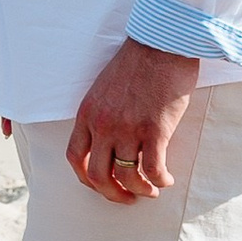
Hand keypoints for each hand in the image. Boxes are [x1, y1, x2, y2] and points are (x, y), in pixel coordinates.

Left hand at [66, 38, 198, 204]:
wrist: (161, 42)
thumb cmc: (137, 61)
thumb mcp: (105, 88)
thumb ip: (102, 113)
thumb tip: (111, 141)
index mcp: (87, 112)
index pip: (74, 156)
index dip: (85, 177)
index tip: (99, 184)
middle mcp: (103, 124)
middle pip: (97, 174)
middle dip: (111, 193)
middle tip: (126, 198)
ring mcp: (128, 128)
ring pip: (127, 176)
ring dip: (140, 190)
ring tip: (151, 190)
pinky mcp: (155, 130)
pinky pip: (154, 169)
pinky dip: (160, 180)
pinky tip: (167, 180)